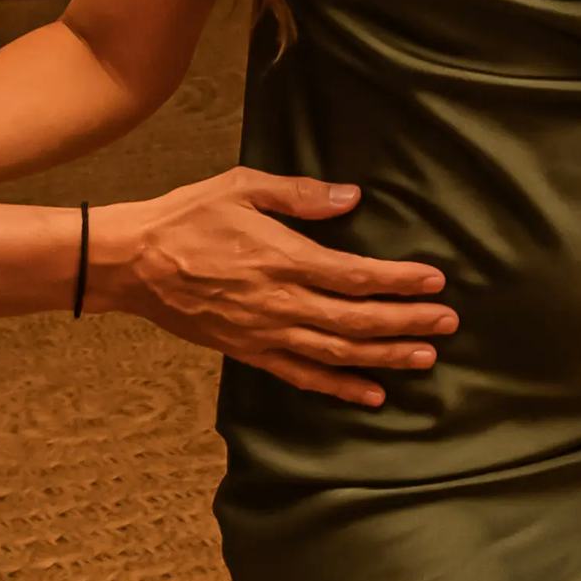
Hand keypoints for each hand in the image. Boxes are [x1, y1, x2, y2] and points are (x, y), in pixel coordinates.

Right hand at [92, 169, 456, 407]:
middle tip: (448, 324)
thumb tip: (351, 198)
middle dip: (407, 322)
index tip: (436, 282)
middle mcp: (281, 302)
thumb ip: (300, 195)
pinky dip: (339, 386)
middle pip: (358, 319)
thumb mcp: (242, 187)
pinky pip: (301, 375)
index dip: (401, 282)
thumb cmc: (187, 218)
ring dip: (385, 356)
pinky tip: (370, 393)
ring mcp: (265, 333)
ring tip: (425, 358)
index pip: (357, 275)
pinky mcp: (249, 352)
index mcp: (284, 258)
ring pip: (338, 352)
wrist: (133, 264)